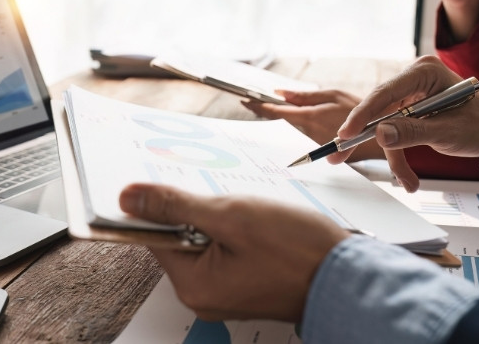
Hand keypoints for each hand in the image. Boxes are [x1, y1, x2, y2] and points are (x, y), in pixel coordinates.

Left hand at [119, 183, 348, 321]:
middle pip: (179, 239)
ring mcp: (225, 294)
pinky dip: (235, 233)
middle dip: (198, 210)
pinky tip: (258, 223)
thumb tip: (130, 199)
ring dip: (220, 219)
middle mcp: (204, 296)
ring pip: (205, 242)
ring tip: (250, 212)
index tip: (171, 182)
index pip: (155, 236)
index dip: (161, 205)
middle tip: (225, 196)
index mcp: (193, 284)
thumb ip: (177, 206)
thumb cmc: (298, 250)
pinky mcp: (243, 286)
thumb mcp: (232, 216)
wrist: (349, 277)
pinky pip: (225, 252)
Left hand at [242, 90, 383, 160]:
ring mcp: (312, 141)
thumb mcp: (331, 95)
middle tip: (248, 101)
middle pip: (281, 120)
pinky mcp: (319, 146)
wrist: (378, 134)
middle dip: (265, 111)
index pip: (277, 113)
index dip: (259, 107)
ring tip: (262, 104)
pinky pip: (302, 131)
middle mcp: (308, 132)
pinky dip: (295, 122)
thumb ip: (304, 96)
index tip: (245, 100)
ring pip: (292, 125)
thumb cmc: (357, 110)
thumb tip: (280, 94)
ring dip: (280, 115)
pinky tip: (289, 114)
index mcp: (309, 117)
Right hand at [328, 56, 478, 191]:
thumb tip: (379, 135)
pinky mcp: (411, 111)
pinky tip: (409, 179)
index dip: (362, 114)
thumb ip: (412, 132)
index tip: (345, 134)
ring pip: (385, 126)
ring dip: (393, 157)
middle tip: (337, 155)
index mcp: (423, 72)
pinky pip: (396, 133)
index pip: (384, 92)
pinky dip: (401, 156)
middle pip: (377, 109)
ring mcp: (411, 95)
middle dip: (362, 137)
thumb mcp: (448, 132)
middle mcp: (413, 80)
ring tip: (405, 182)